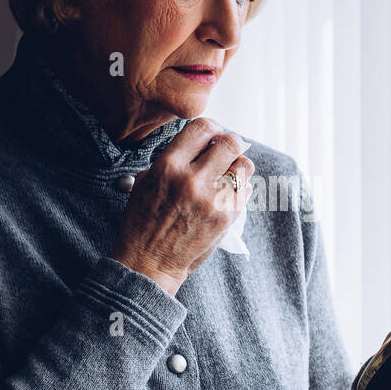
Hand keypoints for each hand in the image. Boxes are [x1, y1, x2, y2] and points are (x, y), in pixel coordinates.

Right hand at [111, 117, 254, 294]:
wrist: (149, 262)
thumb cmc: (143, 222)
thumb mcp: (146, 181)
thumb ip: (172, 160)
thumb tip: (200, 145)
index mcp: (168, 165)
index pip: (202, 128)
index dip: (211, 128)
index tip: (211, 135)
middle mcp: (193, 179)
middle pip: (230, 142)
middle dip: (230, 142)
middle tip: (225, 150)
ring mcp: (213, 199)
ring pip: (244, 165)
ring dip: (237, 165)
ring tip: (227, 173)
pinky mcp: (227, 216)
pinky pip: (246, 189)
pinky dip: (240, 187)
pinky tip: (228, 192)